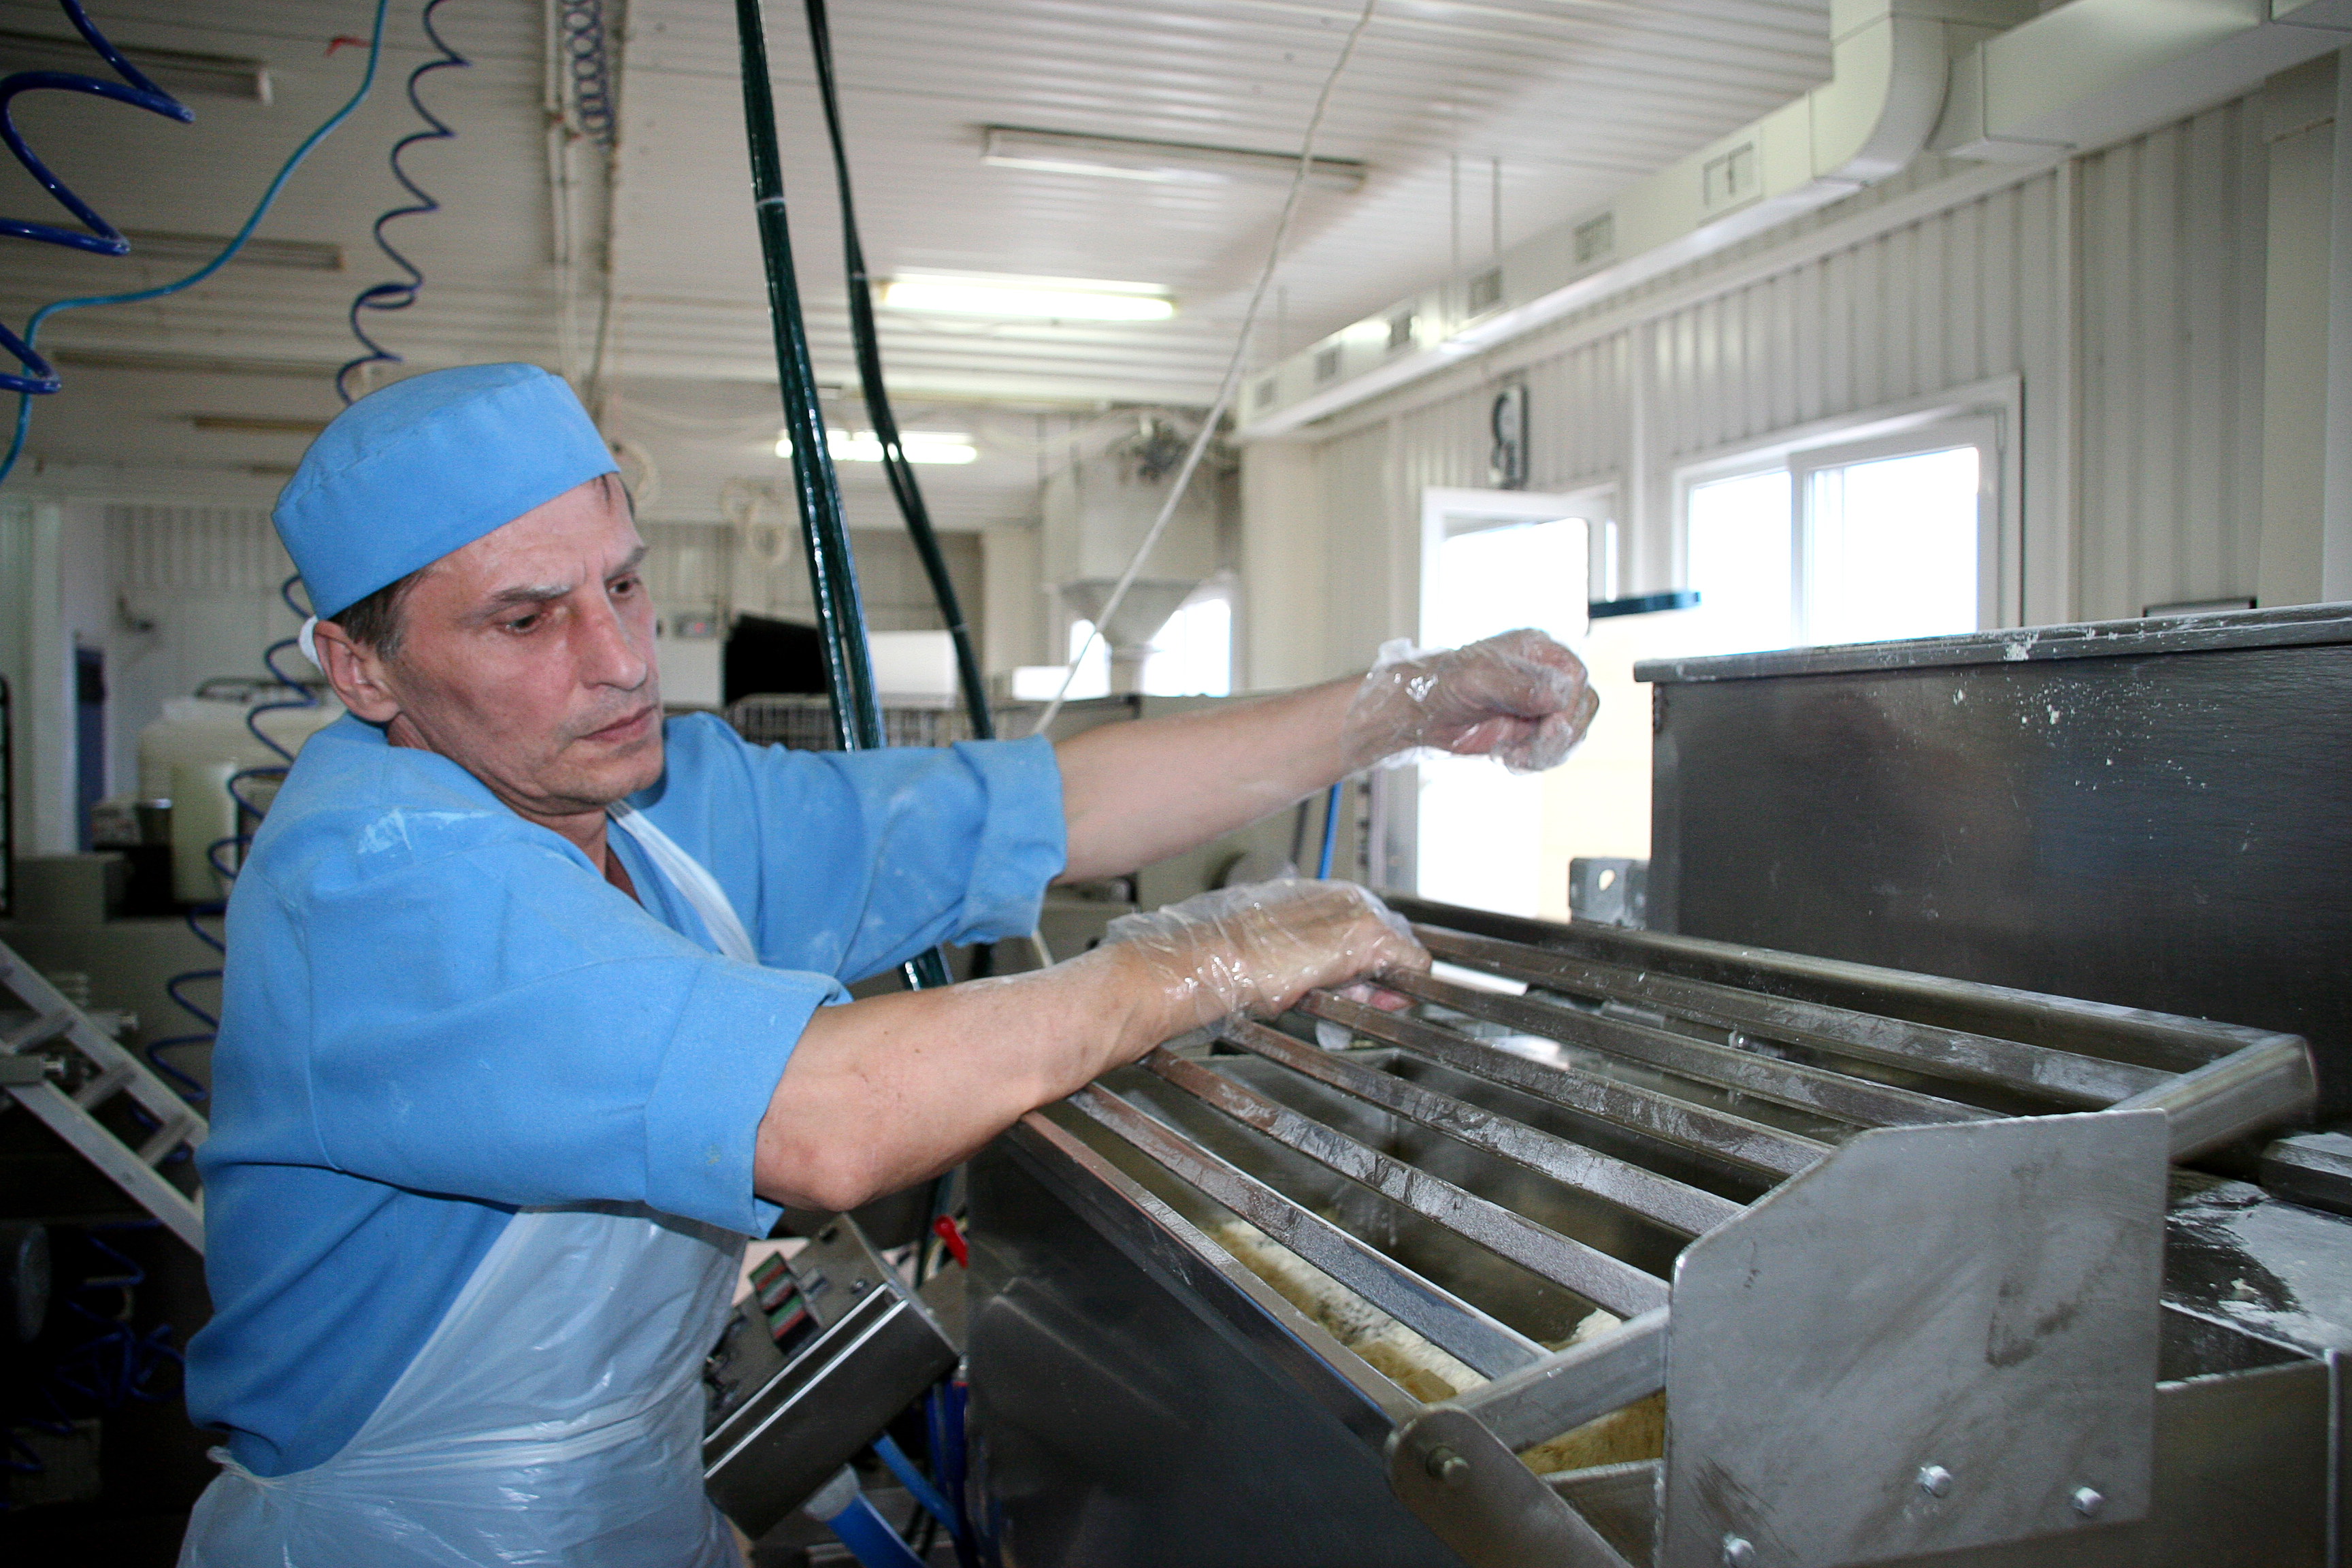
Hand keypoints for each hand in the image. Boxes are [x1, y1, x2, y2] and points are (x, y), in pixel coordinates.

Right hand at [1101, 879, 1431, 1035]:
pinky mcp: (1368, 939)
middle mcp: (1341, 897)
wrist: (1217, 958)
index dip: (1362, 961)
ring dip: (1387, 979)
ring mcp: (1357, 914)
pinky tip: (1394, 999)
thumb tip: (1303, 974)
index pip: (1359, 923)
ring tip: (1367, 1000)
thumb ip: (1294, 955)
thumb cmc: (1228, 958)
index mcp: (1315, 895)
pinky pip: (1412, 962)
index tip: (1357, 985)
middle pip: (1384, 935)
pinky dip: (1409, 984)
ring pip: (1397, 950)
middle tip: (1363, 997)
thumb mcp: (1266, 950)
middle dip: (1377, 971)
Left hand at [1339, 628, 1598, 772]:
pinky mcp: (1531, 729)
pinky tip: (1510, 758)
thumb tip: (1558, 695)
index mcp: (1537, 651)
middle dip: (1562, 733)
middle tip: (1534, 749)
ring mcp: (1540, 704)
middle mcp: (1544, 675)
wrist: (1421, 711)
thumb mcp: (1477, 680)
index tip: (1549, 726)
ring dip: (1549, 750)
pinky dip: (1538, 759)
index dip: (1569, 705)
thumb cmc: (1443, 683)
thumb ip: (1518, 687)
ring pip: (1572, 731)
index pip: (1576, 676)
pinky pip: (1553, 749)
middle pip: (1582, 705)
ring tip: (1516, 756)